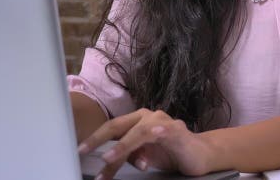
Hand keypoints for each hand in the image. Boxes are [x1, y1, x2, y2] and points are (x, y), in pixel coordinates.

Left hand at [77, 108, 218, 178]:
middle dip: (98, 138)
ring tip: (108, 159)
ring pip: (136, 131)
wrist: (200, 155)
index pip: (111, 128)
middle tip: (83, 150)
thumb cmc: (171, 153)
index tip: (79, 150)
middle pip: (118, 125)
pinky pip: (160, 132)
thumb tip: (109, 163)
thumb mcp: (144, 156)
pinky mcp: (175, 129)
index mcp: (136, 121)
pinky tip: (147, 141)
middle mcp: (147, 116)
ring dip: (121, 146)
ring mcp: (161, 121)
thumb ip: (128, 156)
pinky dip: (151, 136)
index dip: (94, 138)